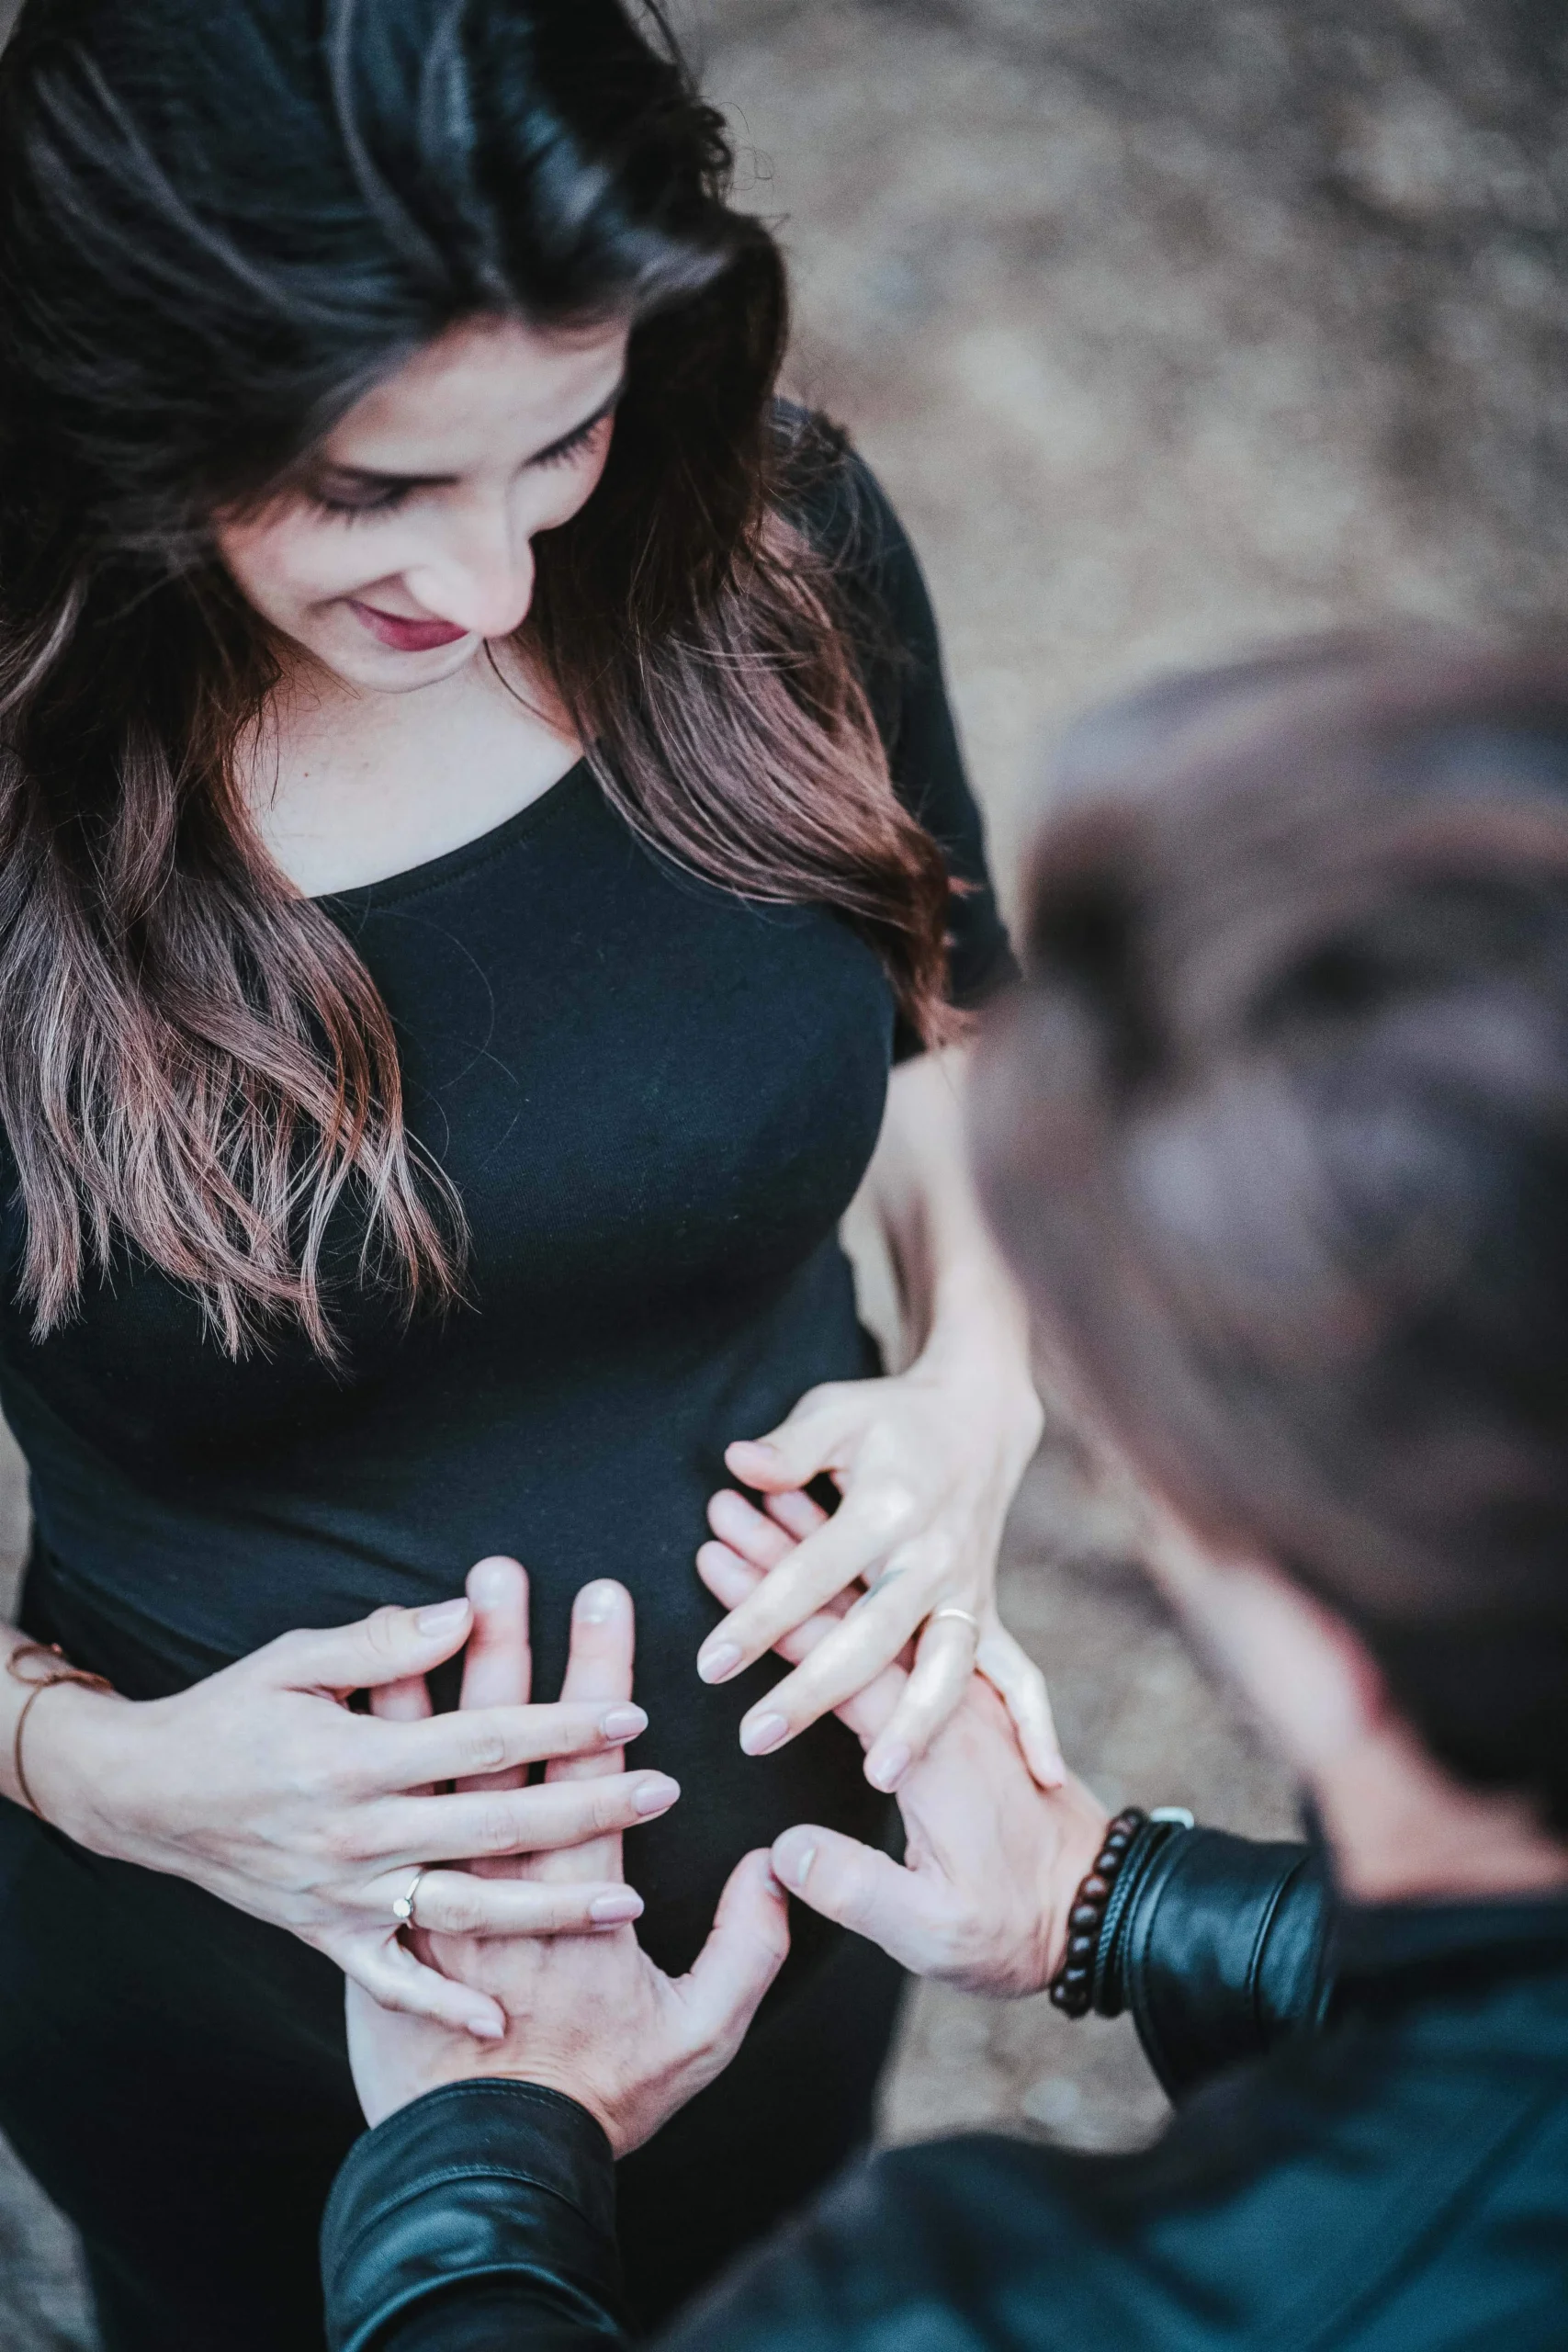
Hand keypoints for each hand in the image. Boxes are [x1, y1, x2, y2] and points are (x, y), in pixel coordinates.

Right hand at [28, 1572, 678, 2034]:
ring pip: (464, 1907)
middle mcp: (357, 1834)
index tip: (630, 1717)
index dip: (560, 1730)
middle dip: (586, 1812)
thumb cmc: (229, 1714)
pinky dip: (441, 2000)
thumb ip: (381, 1643)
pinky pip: (391, 1978)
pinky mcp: (326, 1935)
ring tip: (626, 1904)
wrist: (143, 1796)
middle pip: (494, 1825)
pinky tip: (499, 2017)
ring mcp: (344, 1894)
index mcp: (355, 1759)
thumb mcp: (295, 1658)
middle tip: (663, 1794)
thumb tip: (462, 1616)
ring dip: (547, 1908)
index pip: (480, 1740)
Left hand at [347, 1581, 790, 2152]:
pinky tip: (362, 1705)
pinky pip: (373, 1830)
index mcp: (578, 1897)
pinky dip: (370, 1764)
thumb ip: (748, 1947)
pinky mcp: (385, 1927)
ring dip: (435, 1684)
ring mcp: (435, 1899)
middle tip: (507, 1570)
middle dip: (511, 1648)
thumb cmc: (601, 2103)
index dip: (598, 1678)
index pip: (588, 1762)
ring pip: (431, 1773)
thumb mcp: (702, 2036)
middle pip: (501, 1744)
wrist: (484, 2171)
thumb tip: (778, 1864)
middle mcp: (500, 1881)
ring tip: (432, 1608)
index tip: (605, 1600)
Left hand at [696, 1368, 1058, 1795]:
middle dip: (815, 1692)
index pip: (812, 1573)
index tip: (709, 1664)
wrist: (977, 1418)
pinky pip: (1017, 1670)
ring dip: (917, 1722)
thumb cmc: (889, 1420)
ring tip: (878, 1776)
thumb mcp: (836, 1412)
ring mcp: (965, 1586)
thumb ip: (789, 1447)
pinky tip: (1041, 1773)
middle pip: (871, 1635)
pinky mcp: (987, 1607)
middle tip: (755, 1737)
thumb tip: (738, 1463)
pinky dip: (1034, 1720)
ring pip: (947, 1665)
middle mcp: (932, 1555)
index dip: (758, 1618)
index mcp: (888, 1507)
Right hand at [699, 1501, 1105, 1994]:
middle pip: (850, 1604)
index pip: (837, 1662)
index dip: (769, 1619)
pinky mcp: (966, 1698)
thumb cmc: (1013, 1927)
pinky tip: (828, 1548)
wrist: (1102, 1908)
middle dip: (780, 1554)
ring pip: (876, 1599)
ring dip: (817, 1550)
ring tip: (763, 1500)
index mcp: (932, 1746)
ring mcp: (959, 1691)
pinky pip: (904, 1617)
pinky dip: (860, 1579)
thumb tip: (780, 1850)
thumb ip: (856, 1888)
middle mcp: (946, 1698)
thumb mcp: (934, 1930)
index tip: (713, 1573)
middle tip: (721, 1509)